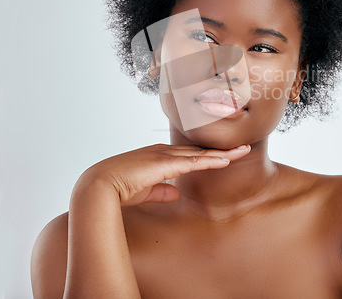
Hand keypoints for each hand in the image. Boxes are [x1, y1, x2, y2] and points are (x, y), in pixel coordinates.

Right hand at [75, 143, 250, 206]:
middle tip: (242, 148)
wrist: (98, 186)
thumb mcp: (144, 191)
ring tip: (243, 150)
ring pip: (200, 153)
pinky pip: (192, 162)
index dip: (207, 155)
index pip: (189, 155)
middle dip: (221, 150)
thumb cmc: (117, 189)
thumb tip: (176, 192)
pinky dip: (210, 160)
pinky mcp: (164, 163)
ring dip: (223, 153)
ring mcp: (164, 155)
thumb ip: (161, 190)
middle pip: (199, 150)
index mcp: (158, 156)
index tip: (223, 155)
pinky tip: (225, 160)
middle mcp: (163, 151)